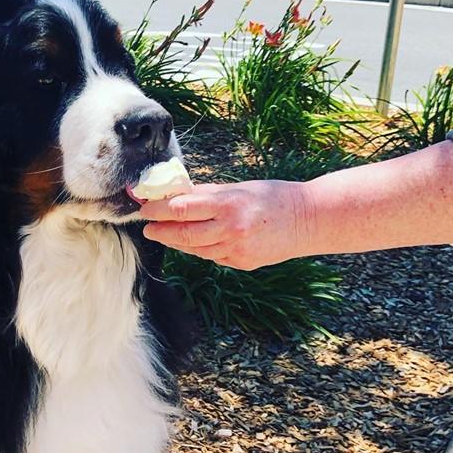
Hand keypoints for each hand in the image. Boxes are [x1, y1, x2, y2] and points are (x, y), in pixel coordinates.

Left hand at [139, 180, 311, 270]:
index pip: (181, 208)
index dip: (158, 210)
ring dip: (176, 241)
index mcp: (228, 205)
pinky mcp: (241, 263)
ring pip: (194, 249)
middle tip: (147, 227)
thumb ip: (206, 194)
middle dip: (160, 231)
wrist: (308, 220)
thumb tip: (175, 194)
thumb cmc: (272, 197)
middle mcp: (230, 230)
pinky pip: (212, 256)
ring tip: (165, 233)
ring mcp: (235, 250)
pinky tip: (195, 240)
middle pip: (183, 234)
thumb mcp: (238, 188)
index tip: (144, 208)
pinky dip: (200, 248)